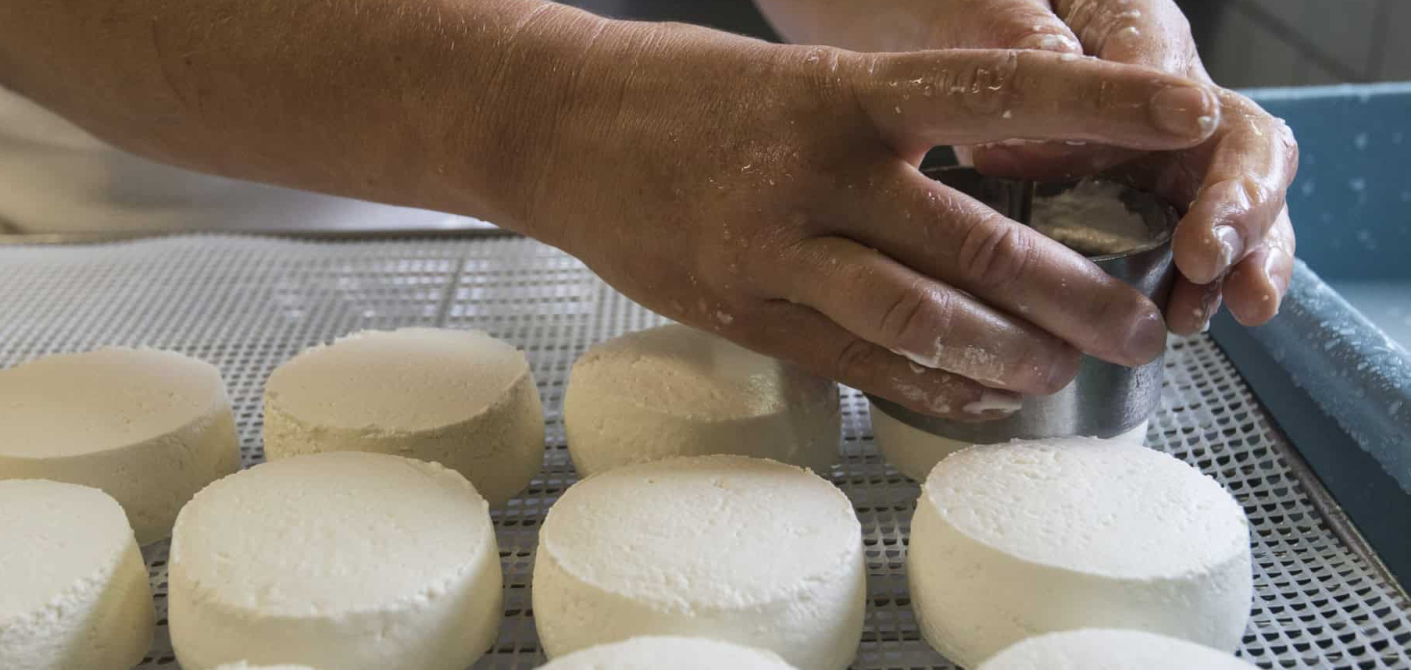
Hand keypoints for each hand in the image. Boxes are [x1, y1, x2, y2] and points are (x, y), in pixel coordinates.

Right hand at [520, 22, 1221, 419]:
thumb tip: (999, 187)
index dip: (1101, 107)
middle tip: (1139, 323)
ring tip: (1064, 372)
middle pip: (978, 247)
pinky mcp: (741, 312)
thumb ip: (889, 129)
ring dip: (1012, 357)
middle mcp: (815, 173)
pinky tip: (978, 398)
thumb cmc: (685, 92)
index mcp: (842, 91)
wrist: (555, 127)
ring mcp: (773, 251)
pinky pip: (856, 365)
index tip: (1189, 117)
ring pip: (921, 323)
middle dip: (1078, 295)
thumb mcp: (798, 77)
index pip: (996, 92)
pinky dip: (931, 388)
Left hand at [947, 0, 1298, 332]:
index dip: (1173, 109)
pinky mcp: (1136, 212)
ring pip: (1227, 209)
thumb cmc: (960, 16)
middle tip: (1211, 255)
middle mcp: (1161, 101)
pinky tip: (1184, 319)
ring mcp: (1156, 160)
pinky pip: (1183, 252)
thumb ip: (1024, 34)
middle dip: (1240, 204)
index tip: (1169, 134)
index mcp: (1131, 30)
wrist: (930, 50)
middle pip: (1237, 147)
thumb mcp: (981, 10)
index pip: (1170, 69)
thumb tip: (1069, 75)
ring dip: (1239, 260)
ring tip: (1227, 306)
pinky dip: (1192, 286)